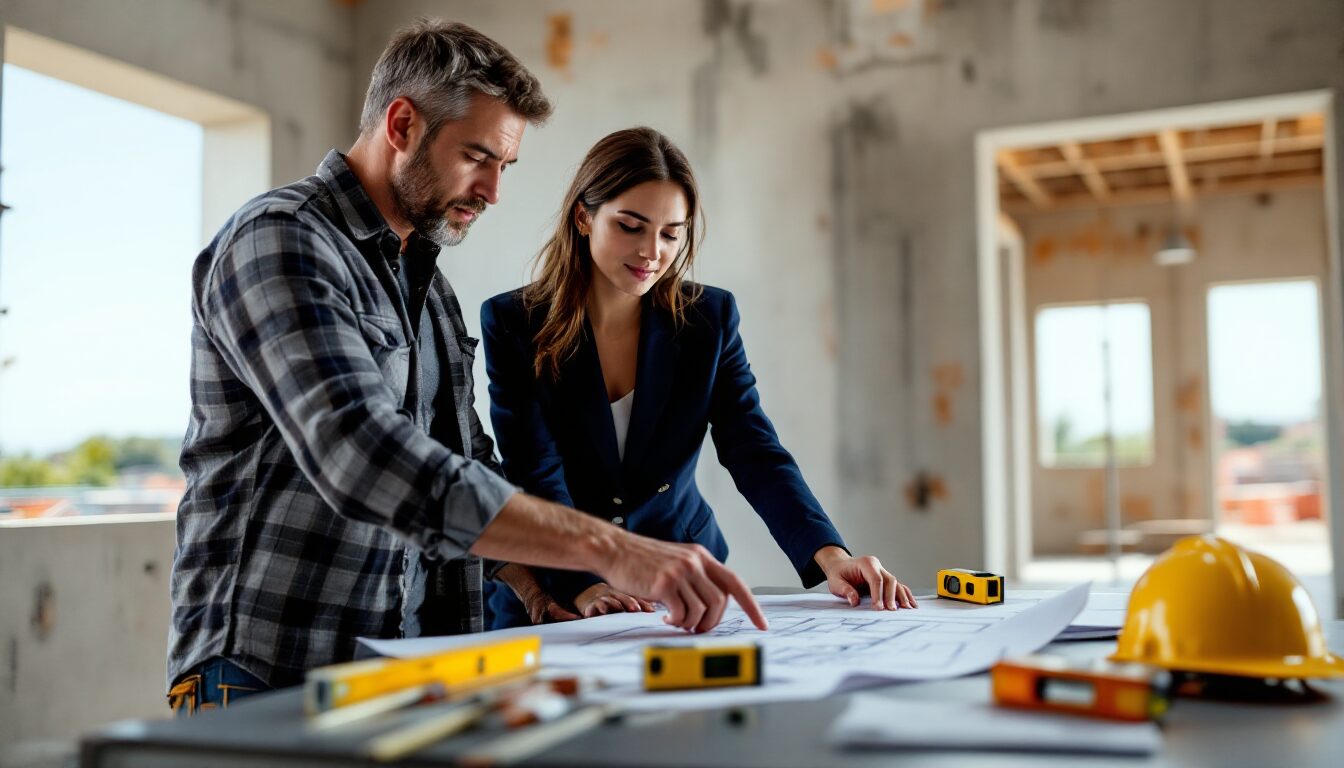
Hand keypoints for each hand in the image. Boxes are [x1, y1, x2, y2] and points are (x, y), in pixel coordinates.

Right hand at [471, 495, 766, 633]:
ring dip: (693, 623)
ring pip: (703, 609)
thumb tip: (711, 608)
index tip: (762, 624)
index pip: (736, 582)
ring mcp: (680, 570)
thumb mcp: (676, 561)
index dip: (752, 606)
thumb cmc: (641, 561)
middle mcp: (695, 561)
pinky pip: (682, 612)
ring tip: (678, 622)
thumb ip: (696, 578)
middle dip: (712, 622)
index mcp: (702, 557)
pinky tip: (665, 617)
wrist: (613, 549)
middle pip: (721, 602)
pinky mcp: (664, 582)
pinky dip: (676, 621)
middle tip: (697, 628)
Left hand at [814, 546, 916, 609]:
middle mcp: (877, 566)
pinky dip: (905, 595)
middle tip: (891, 611)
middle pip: (889, 580)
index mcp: (866, 563)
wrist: (840, 566)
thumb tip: (854, 601)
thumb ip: (845, 590)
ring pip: (896, 583)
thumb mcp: (835, 581)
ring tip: (907, 609)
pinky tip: (911, 605)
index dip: (878, 594)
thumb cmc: (838, 574)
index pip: (876, 579)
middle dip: (891, 596)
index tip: (878, 608)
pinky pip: (898, 586)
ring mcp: (883, 572)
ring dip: (902, 596)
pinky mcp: (885, 579)